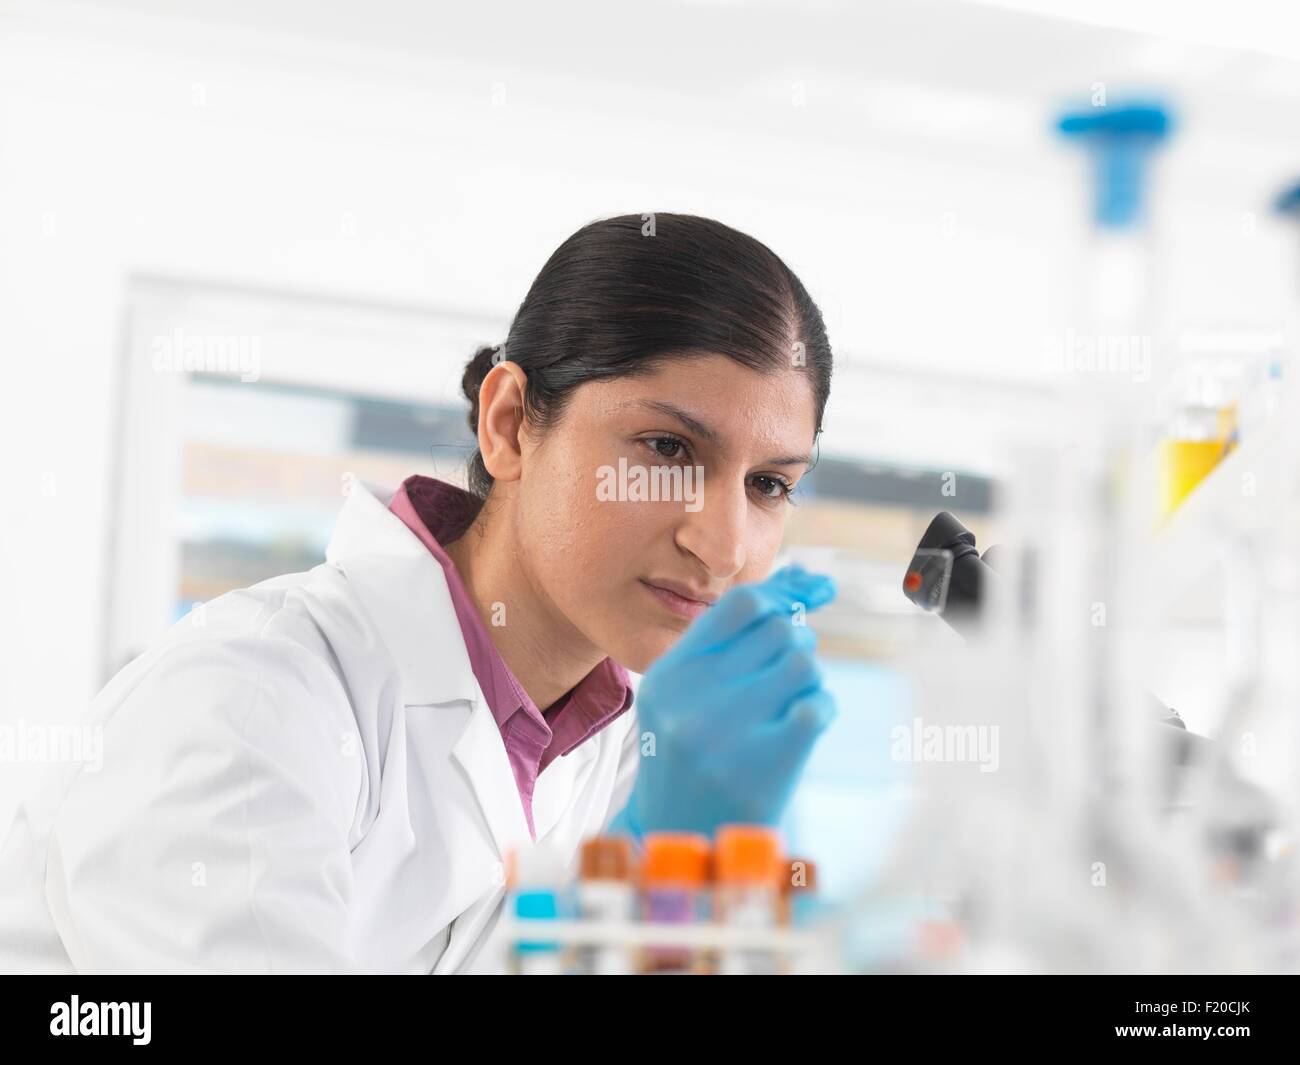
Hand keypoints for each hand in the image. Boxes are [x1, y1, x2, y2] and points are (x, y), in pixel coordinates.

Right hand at [616, 565, 837, 837]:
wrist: (685, 837)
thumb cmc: (696, 753)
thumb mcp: (691, 692)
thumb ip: (736, 636)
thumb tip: (809, 577)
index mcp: (669, 674)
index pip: (741, 605)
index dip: (783, 595)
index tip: (808, 597)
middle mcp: (692, 699)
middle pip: (779, 630)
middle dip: (795, 644)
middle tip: (784, 672)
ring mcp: (726, 733)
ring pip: (803, 663)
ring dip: (808, 677)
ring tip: (788, 701)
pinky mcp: (764, 765)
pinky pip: (818, 705)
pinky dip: (821, 708)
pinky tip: (803, 724)